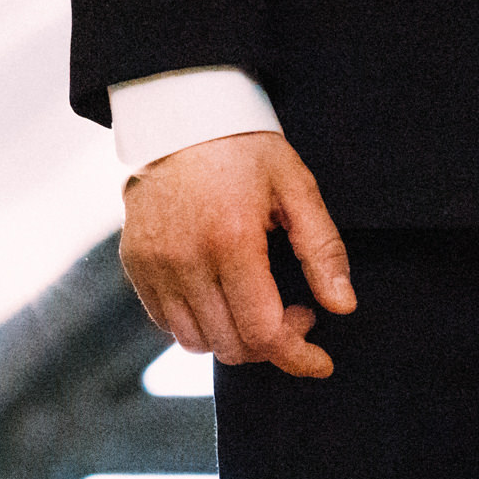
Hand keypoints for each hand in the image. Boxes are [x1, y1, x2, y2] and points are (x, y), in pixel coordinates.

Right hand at [120, 131, 355, 378]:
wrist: (181, 120)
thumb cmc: (248, 152)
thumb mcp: (299, 189)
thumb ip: (322, 251)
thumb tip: (343, 307)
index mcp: (230, 240)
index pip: (262, 331)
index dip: (295, 353)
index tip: (320, 359)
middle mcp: (183, 260)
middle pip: (230, 345)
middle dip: (273, 344)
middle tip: (298, 310)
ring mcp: (153, 265)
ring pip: (196, 342)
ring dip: (236, 338)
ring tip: (261, 302)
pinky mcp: (135, 265)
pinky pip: (167, 323)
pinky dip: (201, 325)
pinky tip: (227, 295)